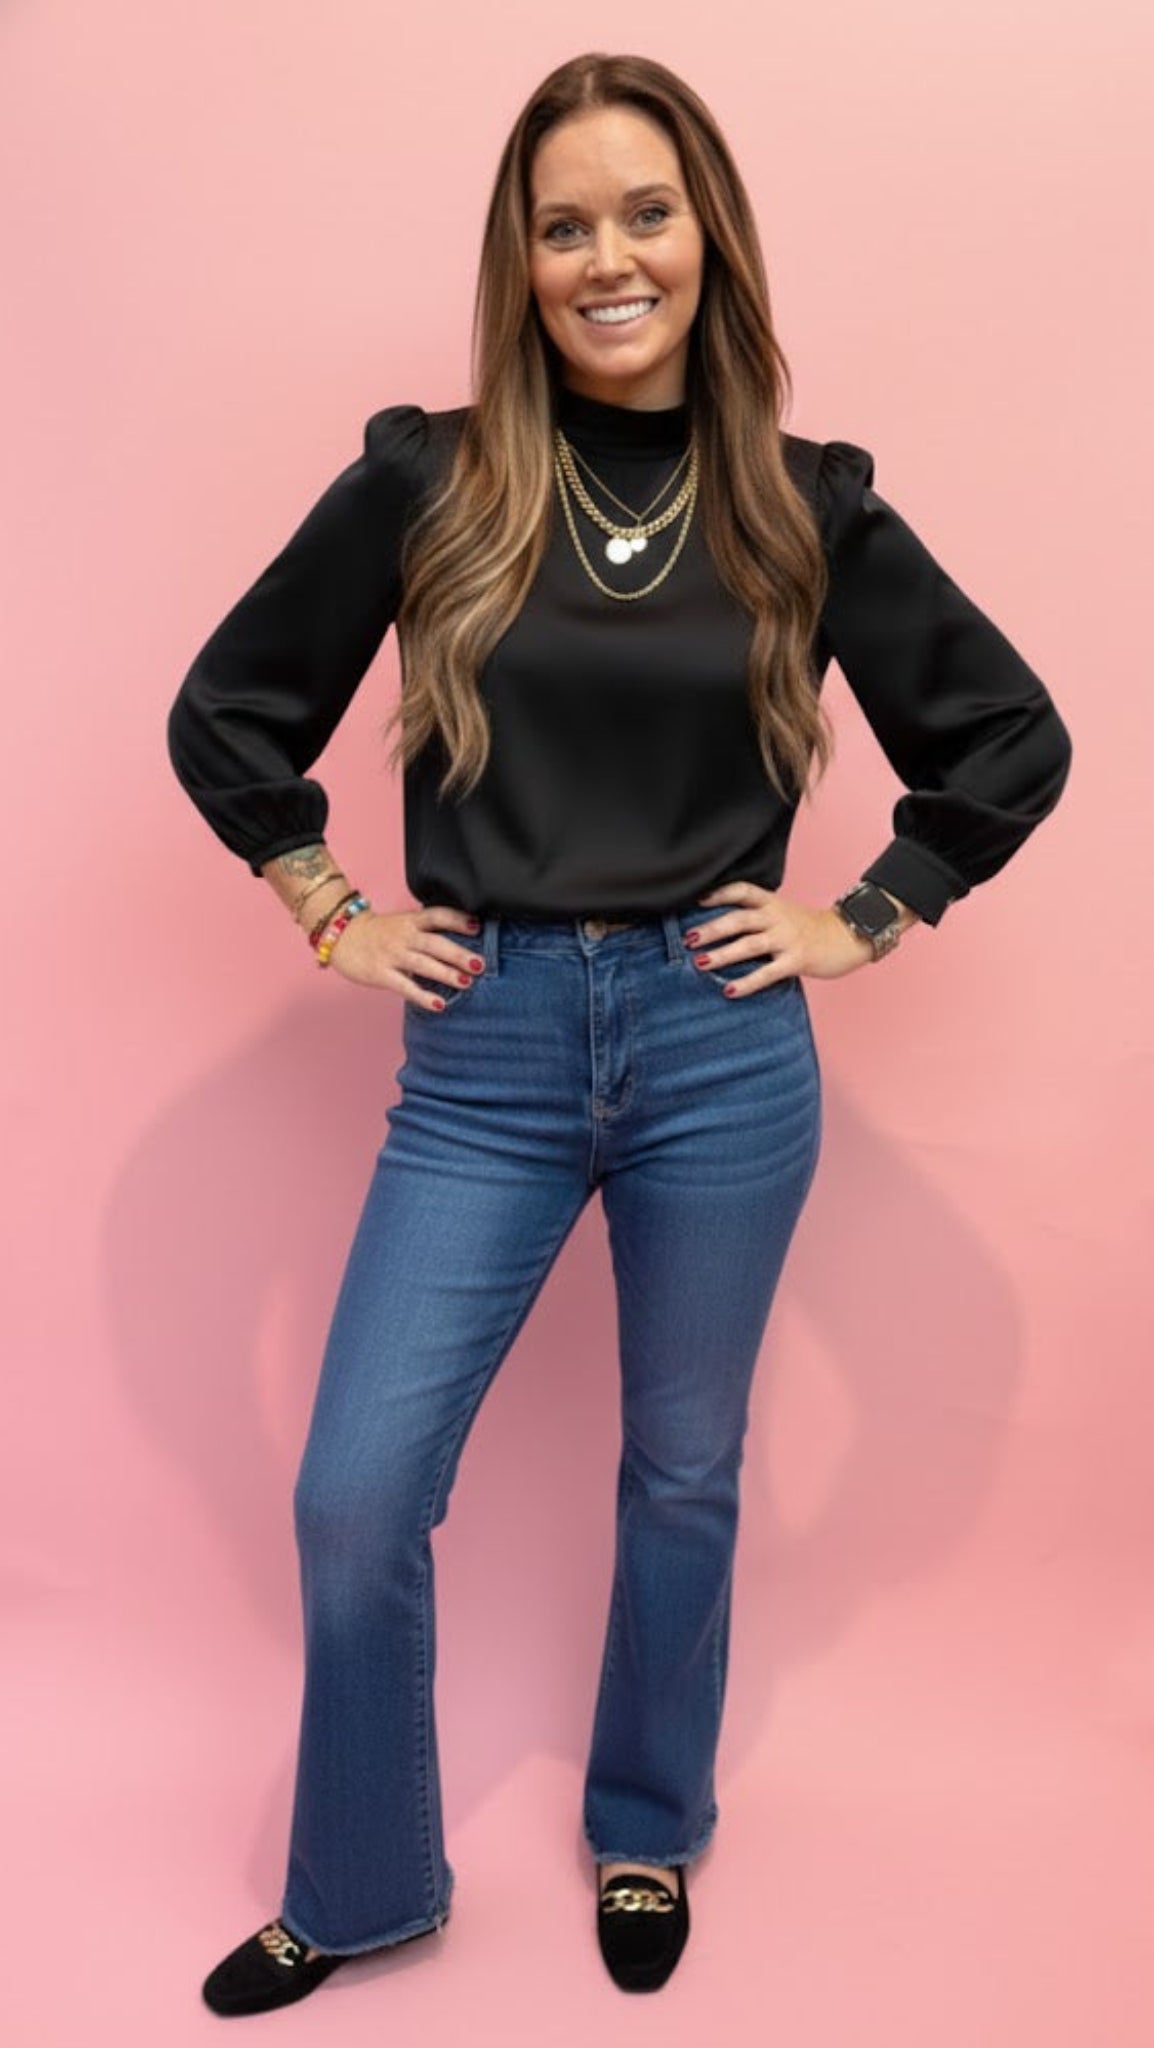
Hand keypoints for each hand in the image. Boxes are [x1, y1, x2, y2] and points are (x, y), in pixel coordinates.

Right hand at [328, 903, 483, 1008]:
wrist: (342, 935)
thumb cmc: (380, 932)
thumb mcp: (403, 922)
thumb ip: (427, 930)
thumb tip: (463, 940)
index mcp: (411, 921)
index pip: (437, 916)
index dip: (457, 920)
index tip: (476, 927)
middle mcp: (404, 936)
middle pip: (434, 943)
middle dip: (458, 954)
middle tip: (479, 964)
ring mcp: (392, 955)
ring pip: (422, 964)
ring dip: (446, 973)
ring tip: (466, 983)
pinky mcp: (381, 974)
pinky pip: (405, 986)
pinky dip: (423, 996)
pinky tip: (439, 1004)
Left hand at [688, 879, 881, 988]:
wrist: (848, 937)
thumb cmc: (810, 928)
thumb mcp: (784, 913)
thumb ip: (758, 916)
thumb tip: (720, 927)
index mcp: (773, 903)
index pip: (742, 891)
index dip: (719, 894)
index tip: (696, 900)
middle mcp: (778, 917)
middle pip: (739, 919)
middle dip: (712, 929)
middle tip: (688, 939)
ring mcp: (787, 939)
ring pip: (749, 944)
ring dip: (722, 954)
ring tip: (700, 963)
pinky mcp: (796, 960)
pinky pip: (767, 973)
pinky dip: (746, 982)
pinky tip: (728, 990)